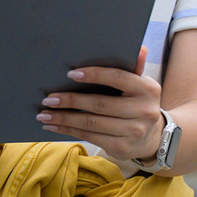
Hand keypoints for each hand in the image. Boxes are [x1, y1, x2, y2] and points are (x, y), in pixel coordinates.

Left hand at [35, 47, 163, 173]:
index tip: (71, 74)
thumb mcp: (140, 86)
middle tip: (49, 98)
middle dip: (70, 101)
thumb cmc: (137, 104)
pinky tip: (54, 126)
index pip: (118, 78)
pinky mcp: (122, 148)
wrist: (153, 137)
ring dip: (64, 118)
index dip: (94, 75)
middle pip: (100, 104)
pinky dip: (68, 131)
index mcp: (147, 89)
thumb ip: (134, 68)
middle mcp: (144, 111)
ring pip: (91, 123)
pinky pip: (89, 137)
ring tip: (44, 114)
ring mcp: (133, 132)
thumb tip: (138, 48)